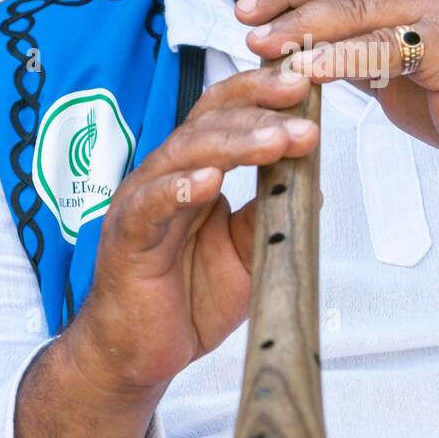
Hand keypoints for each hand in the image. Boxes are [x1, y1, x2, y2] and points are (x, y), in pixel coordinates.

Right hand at [68, 62, 319, 395]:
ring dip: (233, 144)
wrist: (138, 354)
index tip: (308, 83)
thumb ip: (268, 216)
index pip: (226, 115)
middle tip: (301, 105)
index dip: (264, 94)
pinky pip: (149, 206)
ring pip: (183, 154)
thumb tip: (312, 184)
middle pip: (208, 121)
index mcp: (194, 171)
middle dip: (259, 109)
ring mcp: (141, 202)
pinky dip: (178, 190)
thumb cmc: (187, 299)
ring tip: (275, 140)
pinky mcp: (126, 238)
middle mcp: (165, 175)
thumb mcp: (245, 254)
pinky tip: (207, 182)